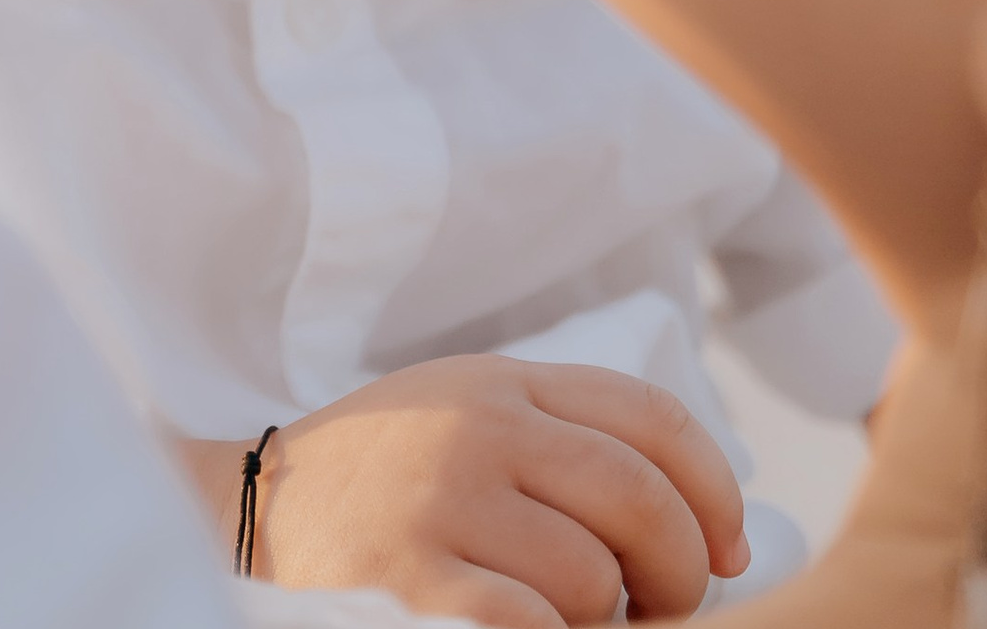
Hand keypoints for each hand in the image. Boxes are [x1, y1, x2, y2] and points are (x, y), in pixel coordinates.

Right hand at [178, 358, 748, 628]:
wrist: (257, 511)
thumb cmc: (392, 477)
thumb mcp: (471, 414)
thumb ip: (572, 441)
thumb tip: (717, 534)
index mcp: (502, 382)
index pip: (652, 417)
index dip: (715, 489)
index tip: (729, 546)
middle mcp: (477, 429)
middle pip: (641, 500)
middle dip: (679, 570)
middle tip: (661, 604)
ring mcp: (443, 504)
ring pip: (594, 580)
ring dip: (602, 623)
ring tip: (564, 618)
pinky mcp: (413, 585)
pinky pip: (530, 628)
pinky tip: (518, 627)